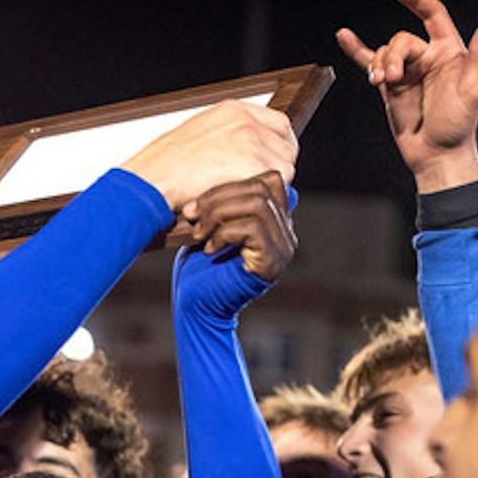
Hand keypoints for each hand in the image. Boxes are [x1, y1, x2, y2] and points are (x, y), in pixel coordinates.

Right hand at [119, 98, 297, 211]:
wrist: (152, 180)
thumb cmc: (164, 168)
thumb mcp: (197, 137)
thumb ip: (226, 138)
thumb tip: (243, 153)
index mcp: (233, 110)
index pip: (280, 124)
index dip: (279, 147)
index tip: (273, 162)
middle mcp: (245, 120)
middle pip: (287, 146)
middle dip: (278, 167)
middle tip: (258, 186)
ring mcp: (251, 140)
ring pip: (284, 168)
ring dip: (271, 185)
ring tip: (246, 196)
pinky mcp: (252, 163)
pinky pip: (276, 184)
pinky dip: (264, 196)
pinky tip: (245, 202)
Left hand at [182, 173, 297, 280]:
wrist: (198, 310)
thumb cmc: (200, 270)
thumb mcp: (211, 226)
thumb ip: (225, 202)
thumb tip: (217, 167)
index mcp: (274, 221)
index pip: (268, 180)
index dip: (229, 184)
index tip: (194, 204)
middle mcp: (285, 233)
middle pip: (261, 188)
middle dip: (218, 197)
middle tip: (191, 214)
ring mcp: (283, 248)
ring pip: (257, 205)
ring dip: (219, 214)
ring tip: (199, 233)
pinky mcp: (272, 262)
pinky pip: (252, 228)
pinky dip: (224, 233)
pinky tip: (208, 249)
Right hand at [334, 0, 477, 193]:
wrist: (437, 155)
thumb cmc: (459, 126)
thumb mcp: (474, 88)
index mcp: (449, 52)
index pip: (433, 15)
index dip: (417, 0)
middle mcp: (427, 58)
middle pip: (401, 39)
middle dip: (393, 55)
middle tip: (392, 79)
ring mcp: (407, 72)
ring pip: (385, 52)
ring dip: (379, 64)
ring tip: (381, 83)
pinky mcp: (390, 87)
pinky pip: (371, 63)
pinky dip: (357, 50)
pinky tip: (345, 36)